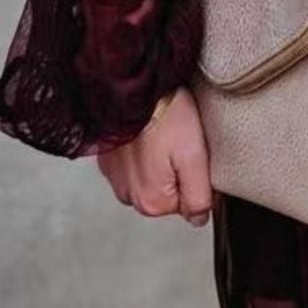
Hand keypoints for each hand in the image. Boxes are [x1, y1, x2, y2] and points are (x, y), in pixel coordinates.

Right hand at [96, 87, 213, 226]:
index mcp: (152, 202)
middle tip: (179, 143)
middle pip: (168, 194)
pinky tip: (149, 134)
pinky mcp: (108, 161)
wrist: (133, 88)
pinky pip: (133, 166)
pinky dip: (143, 153)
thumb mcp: (194, 157)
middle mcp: (129, 196)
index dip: (198, 180)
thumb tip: (199, 219)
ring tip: (163, 136)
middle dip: (177, 172)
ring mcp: (115, 179)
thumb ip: (199, 196)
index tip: (194, 155)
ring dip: (159, 163)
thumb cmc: (167, 116)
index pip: (188, 205)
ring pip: (150, 180)